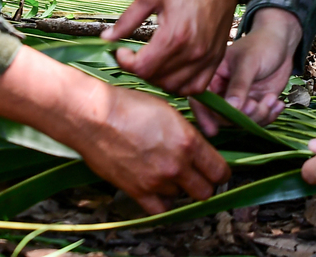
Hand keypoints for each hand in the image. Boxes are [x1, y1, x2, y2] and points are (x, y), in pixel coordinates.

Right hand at [0, 46, 228, 213]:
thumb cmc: (128, 106)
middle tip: (195, 175)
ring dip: (177, 188)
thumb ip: (187, 134)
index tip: (216, 171)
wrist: (95, 116)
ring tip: (166, 173)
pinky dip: (160, 201)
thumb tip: (197, 148)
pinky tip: (156, 189)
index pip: (220, 171)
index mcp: (188, 142)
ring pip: (181, 196)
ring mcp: (157, 181)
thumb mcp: (168, 111)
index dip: (220, 172)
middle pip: (205, 191)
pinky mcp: (137, 191)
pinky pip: (159, 209)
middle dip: (203, 184)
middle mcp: (177, 165)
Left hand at [105, 0, 237, 93]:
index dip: (126, 62)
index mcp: (175, 35)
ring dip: (158, 78)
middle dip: (140, 69)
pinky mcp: (216, 59)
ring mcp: (207, 58)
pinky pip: (196, 87)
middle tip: (135, 55)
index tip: (121, 51)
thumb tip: (106, 37)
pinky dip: (181, 85)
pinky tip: (172, 71)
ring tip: (152, 61)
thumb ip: (127, 20)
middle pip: (157, 78)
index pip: (143, 67)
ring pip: (174, 86)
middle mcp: (193, 51)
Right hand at [193, 8, 300, 134]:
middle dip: (242, 115)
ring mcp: (240, 99)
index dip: (203, 115)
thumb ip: (239, 85)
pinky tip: (278, 103)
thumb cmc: (261, 44)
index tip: (212, 130)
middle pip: (223, 115)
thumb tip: (231, 108)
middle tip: (256, 104)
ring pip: (243, 120)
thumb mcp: (249, 62)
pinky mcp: (255, 103)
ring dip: (259, 115)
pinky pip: (258, 119)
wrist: (282, 42)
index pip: (202, 99)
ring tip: (272, 100)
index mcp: (214, 76)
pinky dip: (270, 115)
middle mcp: (223, 90)